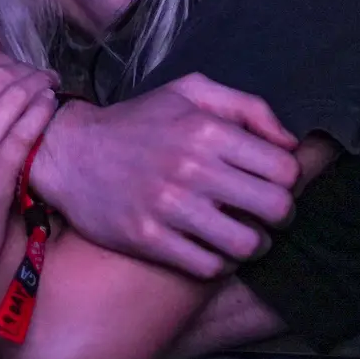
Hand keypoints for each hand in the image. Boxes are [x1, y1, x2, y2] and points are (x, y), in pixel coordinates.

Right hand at [28, 76, 300, 277]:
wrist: (69, 153)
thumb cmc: (138, 123)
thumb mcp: (190, 92)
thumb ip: (247, 107)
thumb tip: (290, 143)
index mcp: (207, 129)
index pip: (284, 168)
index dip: (287, 180)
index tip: (272, 182)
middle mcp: (192, 168)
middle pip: (275, 208)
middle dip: (280, 214)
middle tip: (264, 213)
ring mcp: (169, 207)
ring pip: (246, 244)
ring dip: (253, 244)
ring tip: (242, 235)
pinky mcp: (149, 239)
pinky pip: (209, 266)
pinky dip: (220, 262)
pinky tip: (213, 248)